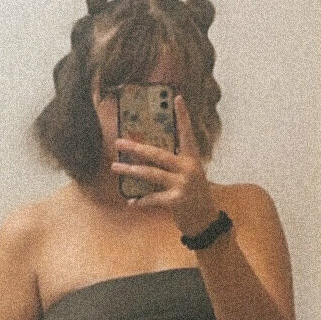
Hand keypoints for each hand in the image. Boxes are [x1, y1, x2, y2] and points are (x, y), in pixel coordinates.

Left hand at [111, 94, 217, 238]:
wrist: (205, 221)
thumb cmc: (194, 196)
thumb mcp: (189, 176)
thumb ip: (175, 165)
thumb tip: (149, 156)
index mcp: (192, 159)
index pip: (187, 133)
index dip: (183, 116)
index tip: (177, 98)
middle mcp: (188, 168)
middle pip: (158, 153)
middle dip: (136, 147)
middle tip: (119, 142)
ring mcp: (182, 184)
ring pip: (150, 174)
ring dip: (130, 171)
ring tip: (115, 167)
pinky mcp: (176, 200)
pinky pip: (153, 198)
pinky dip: (140, 201)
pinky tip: (130, 202)